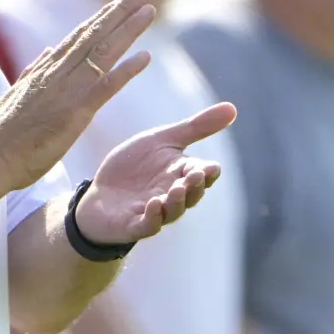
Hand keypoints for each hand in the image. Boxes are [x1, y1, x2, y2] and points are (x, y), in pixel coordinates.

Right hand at [0, 0, 156, 189]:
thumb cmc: (2, 133)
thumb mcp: (16, 94)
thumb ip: (33, 71)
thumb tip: (46, 51)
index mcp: (47, 69)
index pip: (80, 34)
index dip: (104, 15)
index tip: (124, 0)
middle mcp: (58, 72)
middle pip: (95, 34)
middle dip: (121, 10)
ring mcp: (67, 90)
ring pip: (103, 52)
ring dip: (128, 29)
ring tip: (149, 10)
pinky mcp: (75, 113)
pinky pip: (106, 87)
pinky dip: (126, 70)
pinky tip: (146, 57)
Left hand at [74, 102, 235, 245]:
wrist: (101, 190)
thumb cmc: (135, 165)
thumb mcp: (163, 140)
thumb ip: (196, 127)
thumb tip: (233, 108)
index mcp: (181, 174)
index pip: (202, 175)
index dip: (208, 172)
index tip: (212, 167)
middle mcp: (172, 195)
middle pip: (191, 194)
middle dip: (195, 186)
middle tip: (197, 174)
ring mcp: (154, 212)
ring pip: (173, 211)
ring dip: (177, 201)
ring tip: (177, 188)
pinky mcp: (133, 225)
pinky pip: (147, 225)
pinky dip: (153, 217)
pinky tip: (154, 203)